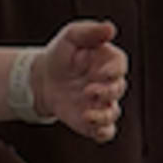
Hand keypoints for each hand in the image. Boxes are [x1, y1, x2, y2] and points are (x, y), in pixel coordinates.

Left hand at [27, 17, 127, 137]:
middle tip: (88, 91)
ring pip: (113, 113)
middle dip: (106, 92)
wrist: (42, 79)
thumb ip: (91, 32)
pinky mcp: (93, 121)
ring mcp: (102, 104)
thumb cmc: (61, 54)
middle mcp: (109, 84)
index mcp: (108, 62)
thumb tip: (110, 28)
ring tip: (86, 114)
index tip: (100, 73)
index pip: (120, 66)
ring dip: (103, 115)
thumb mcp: (72, 36)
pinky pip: (106, 132)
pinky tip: (95, 132)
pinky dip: (104, 133)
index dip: (114, 71)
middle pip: (118, 89)